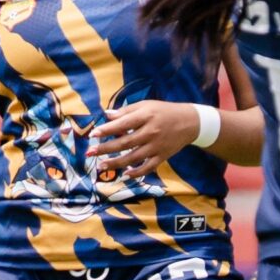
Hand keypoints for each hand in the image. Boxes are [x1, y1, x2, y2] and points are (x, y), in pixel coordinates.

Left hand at [90, 101, 205, 181]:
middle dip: (106, 148)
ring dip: (116, 163)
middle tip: (90, 152)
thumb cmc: (164, 111)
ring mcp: (157, 146)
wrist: (190, 122)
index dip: (107, 130)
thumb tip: (106, 115)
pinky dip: (137, 172)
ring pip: (133, 157)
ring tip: (101, 166)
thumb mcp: (146, 105)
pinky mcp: (162, 156)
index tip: (93, 135)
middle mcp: (151, 132)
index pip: (123, 124)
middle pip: (125, 143)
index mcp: (146, 116)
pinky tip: (125, 174)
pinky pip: (148, 167)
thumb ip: (126, 111)